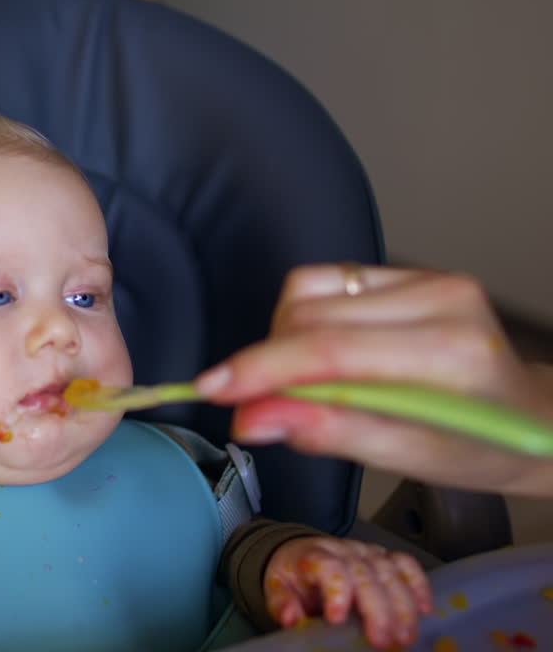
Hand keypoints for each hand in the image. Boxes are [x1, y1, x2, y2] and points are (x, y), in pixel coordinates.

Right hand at [197, 264, 552, 496]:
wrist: (533, 418)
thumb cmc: (479, 449)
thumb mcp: (410, 459)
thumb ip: (332, 433)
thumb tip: (254, 419)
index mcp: (451, 354)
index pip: (332, 351)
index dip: (262, 369)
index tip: (211, 389)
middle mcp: (441, 301)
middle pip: (310, 318)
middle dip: (266, 364)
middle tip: (254, 408)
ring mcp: (426, 279)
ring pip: (307, 294)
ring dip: (282, 340)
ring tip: (303, 383)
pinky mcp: (410, 272)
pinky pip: (324, 283)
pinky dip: (302, 320)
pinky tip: (320, 353)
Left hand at [264, 537, 431, 648]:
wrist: (300, 556)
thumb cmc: (293, 578)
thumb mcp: (277, 591)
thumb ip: (281, 604)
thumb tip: (291, 618)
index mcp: (312, 556)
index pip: (329, 566)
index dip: (336, 590)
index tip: (336, 619)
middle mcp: (342, 550)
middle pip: (365, 573)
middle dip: (377, 609)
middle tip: (383, 640)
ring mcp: (366, 551)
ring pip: (390, 571)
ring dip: (402, 605)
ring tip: (405, 636)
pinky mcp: (383, 557)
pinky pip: (406, 564)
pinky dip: (419, 585)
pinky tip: (425, 609)